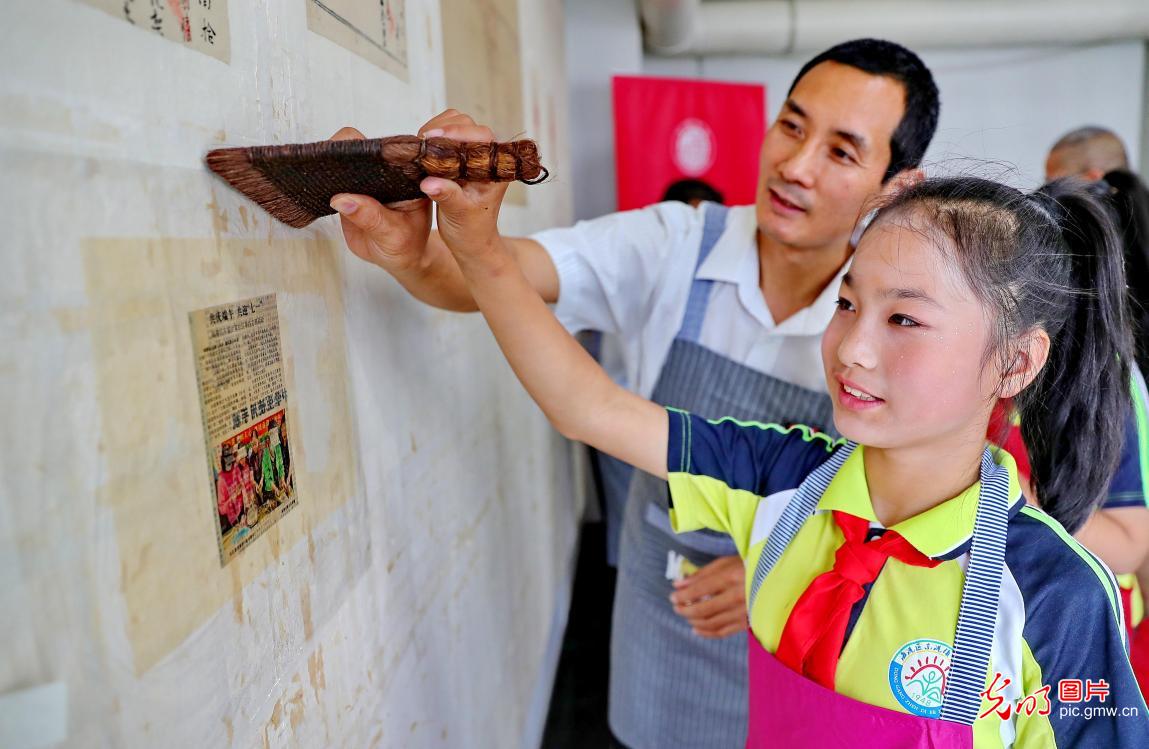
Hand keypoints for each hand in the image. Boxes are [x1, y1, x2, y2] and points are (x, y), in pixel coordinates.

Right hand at [327, 125, 432, 273]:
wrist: (398, 257)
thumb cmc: (406, 244)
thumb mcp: (394, 235)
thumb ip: (372, 218)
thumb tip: (340, 199)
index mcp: (408, 173)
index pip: (389, 150)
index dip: (370, 150)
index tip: (351, 159)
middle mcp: (386, 168)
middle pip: (361, 146)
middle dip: (342, 153)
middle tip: (329, 170)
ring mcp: (367, 176)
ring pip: (342, 158)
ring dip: (329, 164)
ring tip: (319, 179)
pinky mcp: (349, 186)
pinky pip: (333, 176)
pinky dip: (323, 179)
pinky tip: (315, 187)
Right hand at [418, 111, 508, 265]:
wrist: (470, 240)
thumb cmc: (471, 229)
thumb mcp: (459, 213)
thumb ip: (447, 196)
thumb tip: (429, 182)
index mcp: (496, 167)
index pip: (481, 136)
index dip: (457, 133)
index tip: (433, 138)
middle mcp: (487, 156)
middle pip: (466, 125)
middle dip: (443, 130)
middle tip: (422, 144)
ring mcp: (473, 153)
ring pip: (454, 124)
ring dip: (435, 131)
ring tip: (421, 148)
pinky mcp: (459, 154)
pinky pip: (445, 134)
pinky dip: (431, 137)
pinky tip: (422, 151)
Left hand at [669, 555, 745, 638]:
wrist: (777, 579)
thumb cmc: (748, 565)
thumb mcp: (724, 563)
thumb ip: (701, 574)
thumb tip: (677, 584)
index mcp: (731, 577)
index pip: (700, 589)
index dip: (683, 595)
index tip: (673, 596)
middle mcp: (737, 596)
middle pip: (704, 609)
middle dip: (686, 610)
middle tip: (676, 608)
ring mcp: (744, 612)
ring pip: (712, 622)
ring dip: (694, 621)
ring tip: (685, 617)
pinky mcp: (748, 622)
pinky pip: (724, 632)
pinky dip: (707, 633)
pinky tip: (696, 629)